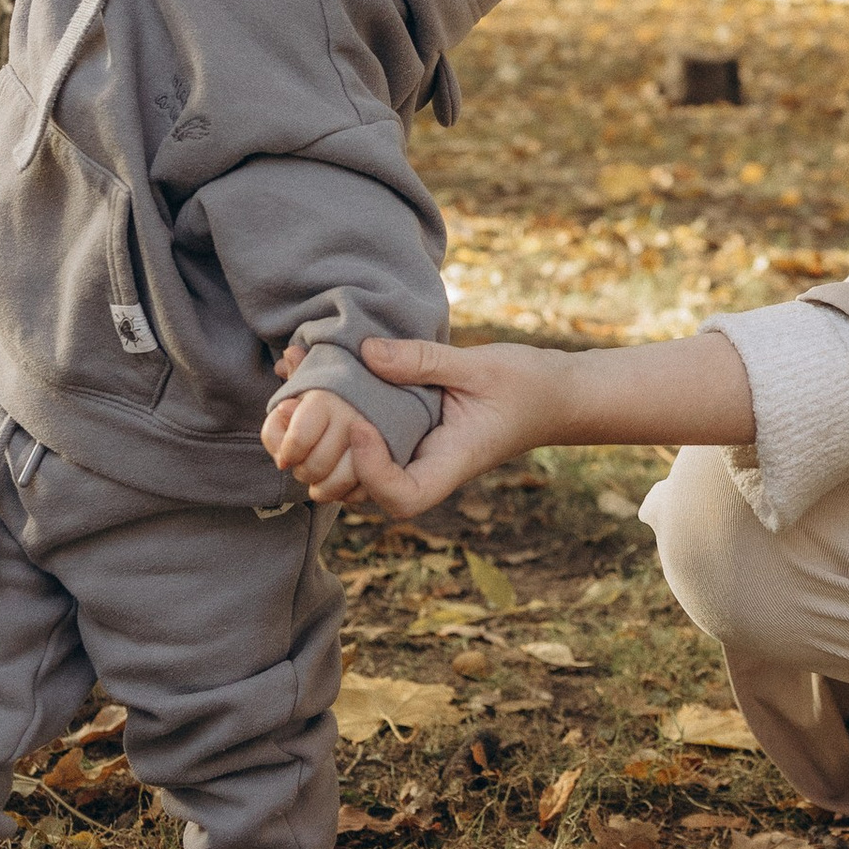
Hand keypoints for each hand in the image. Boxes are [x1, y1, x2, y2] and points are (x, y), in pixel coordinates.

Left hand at [261, 383, 383, 505]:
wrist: (363, 401)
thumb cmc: (316, 409)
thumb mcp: (290, 408)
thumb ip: (276, 429)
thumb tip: (284, 447)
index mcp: (326, 398)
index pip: (298, 439)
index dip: (288, 453)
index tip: (288, 454)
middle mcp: (352, 417)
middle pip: (316, 465)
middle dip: (303, 473)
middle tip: (304, 465)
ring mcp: (375, 439)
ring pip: (339, 483)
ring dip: (323, 490)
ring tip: (319, 478)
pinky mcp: (390, 461)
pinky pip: (362, 493)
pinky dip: (346, 495)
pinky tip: (340, 483)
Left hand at [264, 337, 587, 518]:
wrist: (553, 395)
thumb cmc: (526, 385)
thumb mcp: (479, 365)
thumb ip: (424, 361)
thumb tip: (365, 352)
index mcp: (451, 464)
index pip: (402, 496)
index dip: (373, 472)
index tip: (362, 426)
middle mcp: (426, 468)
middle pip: (365, 491)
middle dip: (327, 458)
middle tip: (302, 406)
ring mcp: (413, 454)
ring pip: (354, 467)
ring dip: (320, 434)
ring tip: (295, 382)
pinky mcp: (405, 433)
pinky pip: (363, 436)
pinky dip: (334, 413)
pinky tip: (309, 371)